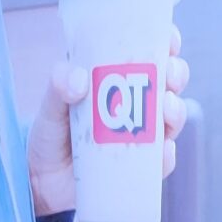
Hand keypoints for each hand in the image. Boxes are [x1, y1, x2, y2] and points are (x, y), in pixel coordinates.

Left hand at [28, 24, 188, 218]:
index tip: (169, 40)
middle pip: (171, 81)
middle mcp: (137, 104)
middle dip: (177, 73)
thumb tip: (80, 79)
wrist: (44, 181)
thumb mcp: (50, 106)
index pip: (149, 52)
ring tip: (167, 109)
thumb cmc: (50, 134)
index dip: (166, 42)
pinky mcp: (143, 166)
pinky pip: (163, 160)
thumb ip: (58, 85)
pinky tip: (162, 149)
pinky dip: (167, 154)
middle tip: (169, 75)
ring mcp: (144, 135)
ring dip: (177, 110)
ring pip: (173, 118)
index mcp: (117, 78)